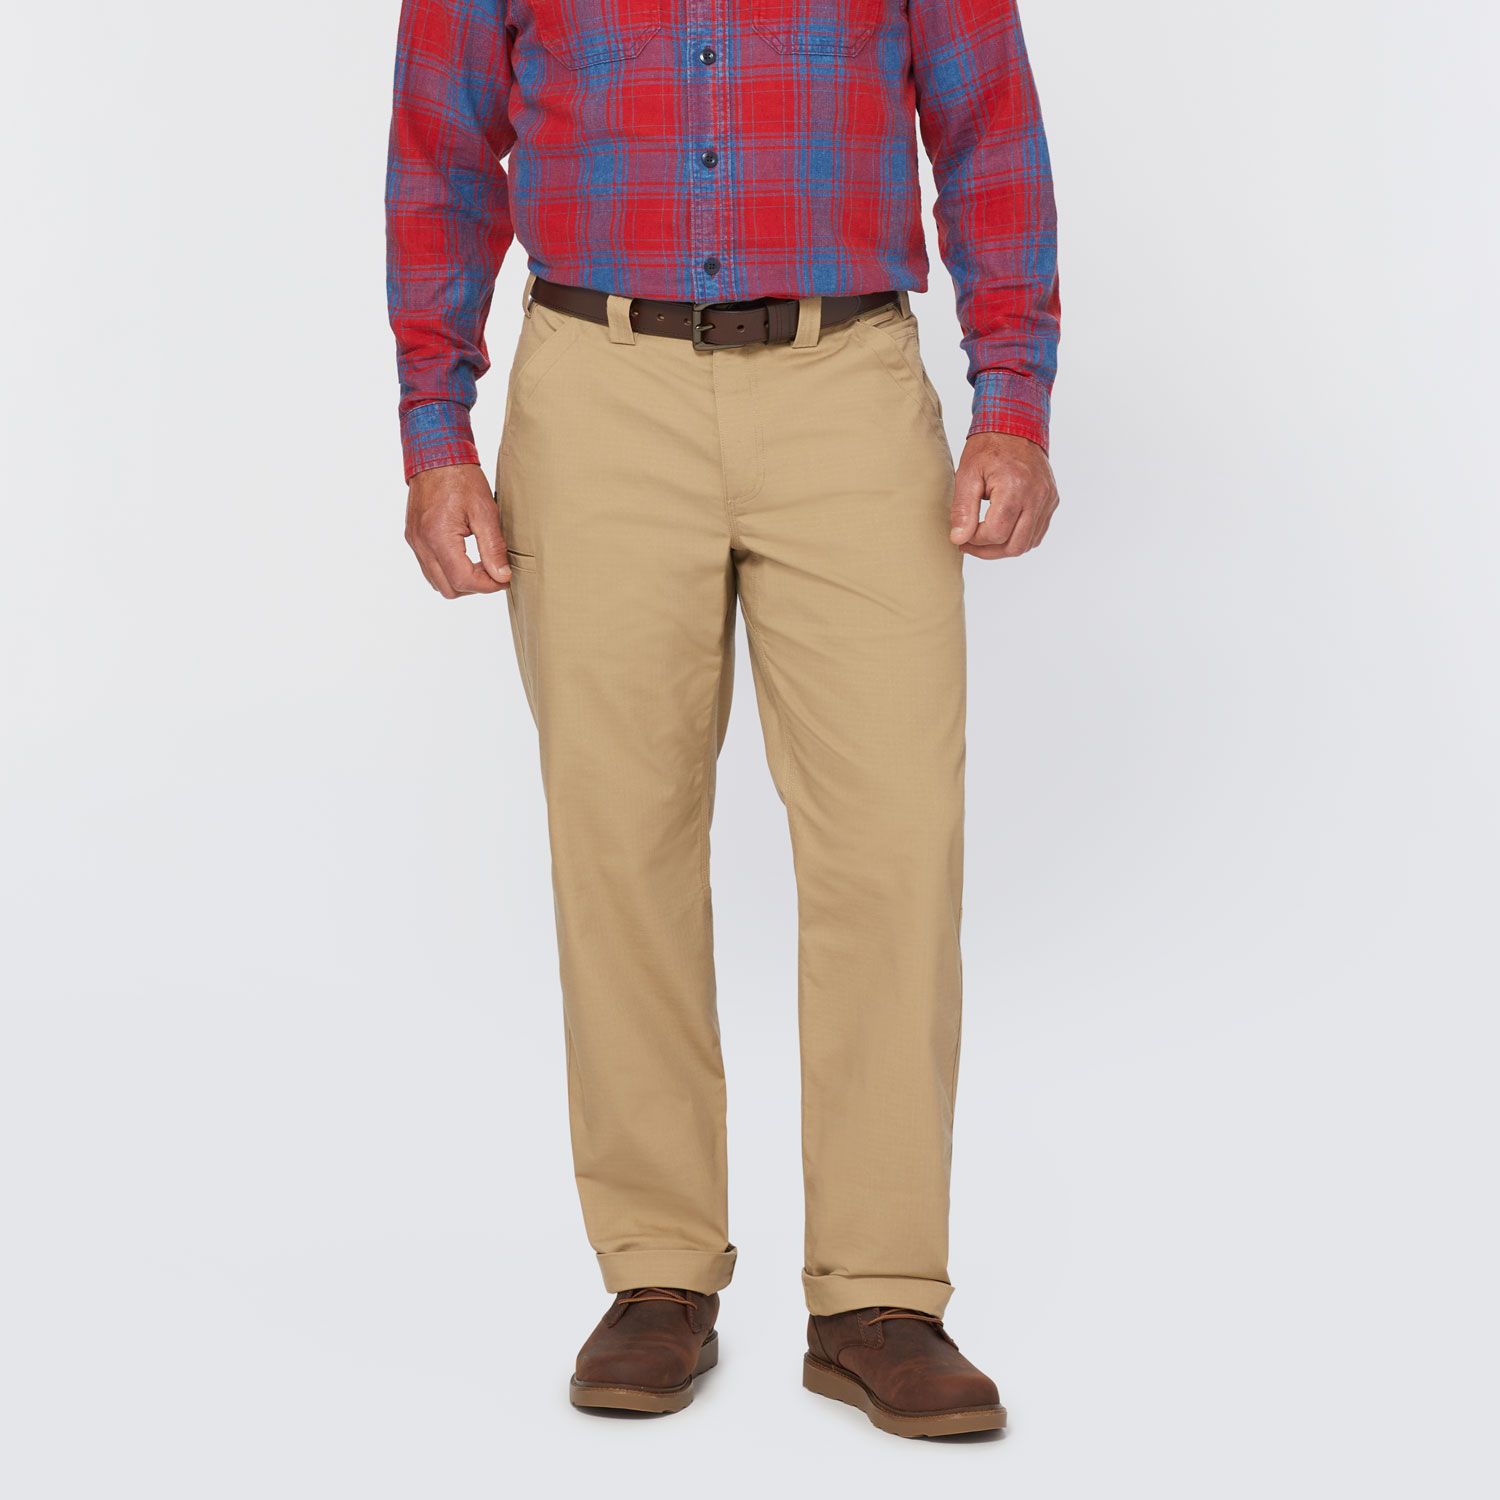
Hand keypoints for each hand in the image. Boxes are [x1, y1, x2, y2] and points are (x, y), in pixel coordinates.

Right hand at [404, 463, 511, 598]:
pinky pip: (430, 568)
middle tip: (494, 572)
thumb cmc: (461, 478)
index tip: (504, 579)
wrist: (436, 456)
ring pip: (437, 582)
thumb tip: (501, 576)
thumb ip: (493, 547)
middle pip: (449, 589)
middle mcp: (422, 544)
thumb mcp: (485, 511)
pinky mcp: (414, 538)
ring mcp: (415, 542)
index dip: (488, 586)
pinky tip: (466, 556)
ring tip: (481, 564)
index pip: (463, 580)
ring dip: (461, 581)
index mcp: (438, 537)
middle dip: (475, 587)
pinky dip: (449, 570)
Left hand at [948, 432, 1059, 558]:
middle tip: (969, 544)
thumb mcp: (967, 474)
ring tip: (983, 538)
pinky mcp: (1052, 501)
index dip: (975, 541)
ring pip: (1027, 544)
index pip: (996, 533)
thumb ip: (963, 509)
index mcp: (1015, 487)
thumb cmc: (989, 447)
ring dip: (1003, 548)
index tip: (961, 535)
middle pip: (1014, 546)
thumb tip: (959, 538)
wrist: (1015, 426)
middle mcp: (1037, 496)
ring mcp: (1048, 500)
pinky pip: (1037, 533)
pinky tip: (1002, 530)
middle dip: (988, 551)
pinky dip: (1018, 538)